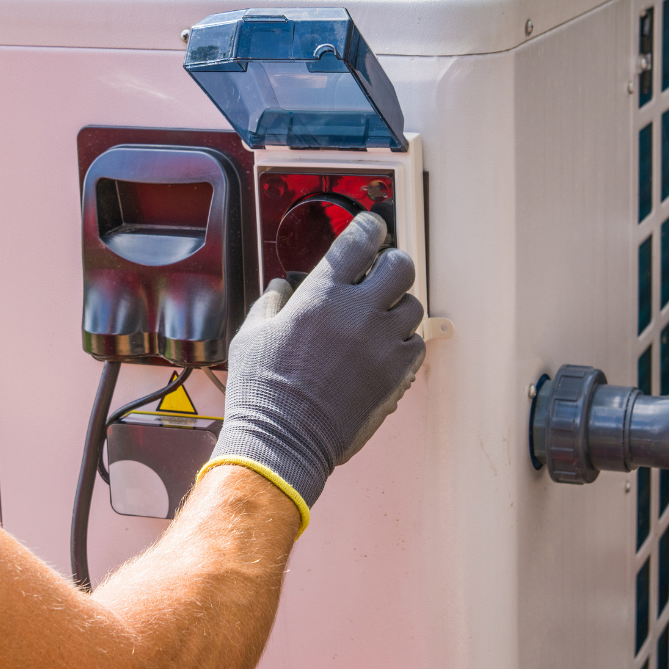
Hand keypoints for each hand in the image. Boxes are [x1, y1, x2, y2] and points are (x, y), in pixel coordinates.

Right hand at [207, 212, 424, 521]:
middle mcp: (359, 312)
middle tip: (380, 273)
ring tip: (380, 318)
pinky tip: (385, 348)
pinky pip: (417, 344)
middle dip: (392, 263)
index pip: (360, 238)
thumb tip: (282, 289)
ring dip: (398, 306)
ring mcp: (382, 344)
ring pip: (413, 305)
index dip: (369, 227)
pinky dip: (405, 342)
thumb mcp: (252, 335)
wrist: (283, 441)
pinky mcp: (395, 374)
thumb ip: (271, 303)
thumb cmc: (262, 391)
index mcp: (321, 294)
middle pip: (401, 265)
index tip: (370, 228)